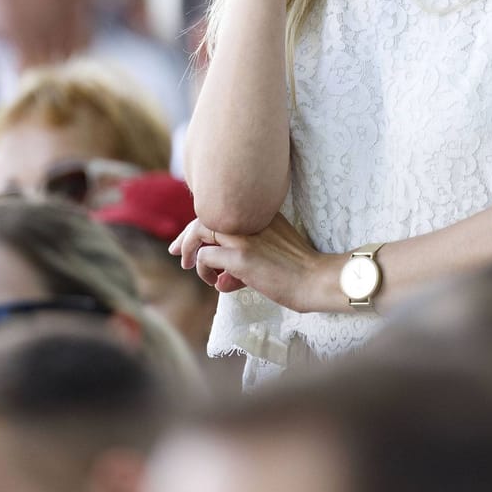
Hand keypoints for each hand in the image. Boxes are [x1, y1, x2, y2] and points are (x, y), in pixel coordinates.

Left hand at [179, 214, 343, 313]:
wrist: (316, 280)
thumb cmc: (297, 271)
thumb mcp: (272, 251)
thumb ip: (244, 256)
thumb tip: (219, 278)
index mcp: (261, 213)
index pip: (222, 210)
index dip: (202, 223)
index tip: (188, 240)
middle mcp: (251, 219)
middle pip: (206, 217)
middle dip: (186, 235)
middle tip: (175, 252)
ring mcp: (245, 237)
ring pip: (200, 231)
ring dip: (192, 252)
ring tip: (195, 269)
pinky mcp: (241, 257)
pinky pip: (204, 257)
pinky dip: (203, 270)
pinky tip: (216, 282)